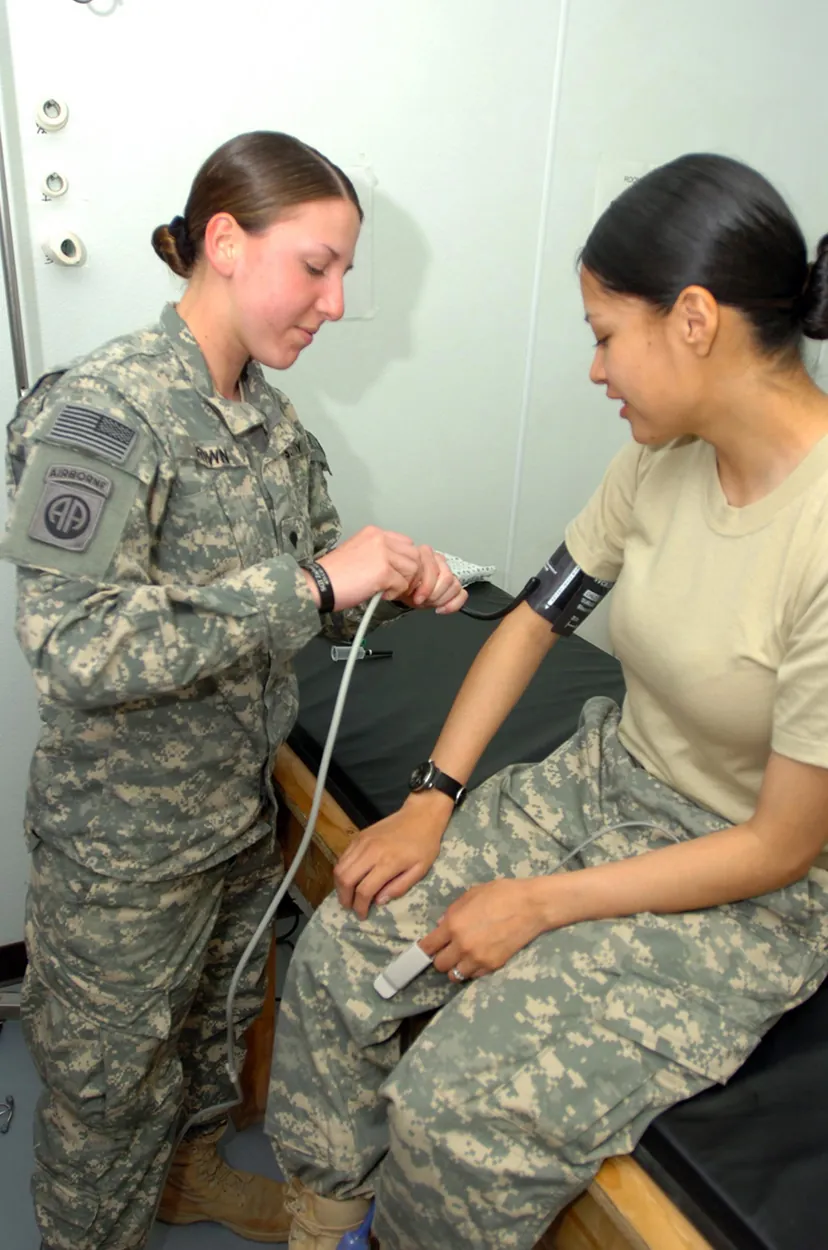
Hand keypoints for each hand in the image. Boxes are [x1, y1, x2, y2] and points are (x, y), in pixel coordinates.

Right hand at [309, 526, 420, 609]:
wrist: (319, 584)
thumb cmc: (334, 574)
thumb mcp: (359, 552)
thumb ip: (379, 553)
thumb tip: (398, 566)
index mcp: (374, 533)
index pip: (406, 543)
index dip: (405, 560)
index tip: (397, 573)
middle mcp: (380, 539)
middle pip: (413, 555)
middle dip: (408, 573)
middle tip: (396, 584)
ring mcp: (383, 554)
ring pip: (412, 570)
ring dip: (402, 583)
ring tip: (386, 590)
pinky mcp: (384, 572)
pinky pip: (402, 585)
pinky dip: (394, 593)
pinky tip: (380, 594)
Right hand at [334, 796, 451, 918]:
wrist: (421, 815)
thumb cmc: (425, 844)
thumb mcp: (420, 870)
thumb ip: (399, 887)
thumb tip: (379, 901)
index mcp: (387, 863)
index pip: (364, 890)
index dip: (360, 907)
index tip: (362, 915)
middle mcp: (370, 852)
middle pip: (345, 879)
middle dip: (344, 898)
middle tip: (350, 907)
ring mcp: (362, 842)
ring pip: (340, 867)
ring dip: (340, 885)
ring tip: (347, 895)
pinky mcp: (359, 836)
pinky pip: (343, 856)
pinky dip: (342, 870)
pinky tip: (350, 877)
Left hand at [397, 547, 467, 614]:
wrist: (405, 592)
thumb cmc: (403, 585)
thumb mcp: (401, 581)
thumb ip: (406, 577)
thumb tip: (409, 579)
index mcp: (426, 554)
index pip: (436, 569)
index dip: (427, 587)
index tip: (417, 598)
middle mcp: (439, 561)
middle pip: (447, 577)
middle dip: (434, 594)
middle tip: (424, 600)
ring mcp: (449, 573)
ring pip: (455, 585)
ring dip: (442, 599)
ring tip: (430, 602)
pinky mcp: (455, 586)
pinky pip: (462, 594)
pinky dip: (453, 604)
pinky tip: (442, 608)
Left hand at [420, 878, 549, 980]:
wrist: (531, 906)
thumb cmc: (501, 894)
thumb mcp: (471, 895)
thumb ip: (453, 911)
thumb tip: (441, 925)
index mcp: (453, 924)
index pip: (428, 946)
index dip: (424, 950)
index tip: (425, 950)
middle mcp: (462, 945)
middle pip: (439, 965)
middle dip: (441, 958)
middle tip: (449, 950)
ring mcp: (478, 958)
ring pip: (455, 975)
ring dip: (456, 967)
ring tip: (463, 957)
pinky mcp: (493, 965)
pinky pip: (474, 976)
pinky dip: (472, 970)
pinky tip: (478, 958)